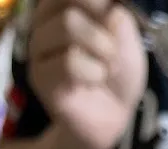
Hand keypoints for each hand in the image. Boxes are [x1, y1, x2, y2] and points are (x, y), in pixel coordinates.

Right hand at [28, 0, 146, 148]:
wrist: (113, 117)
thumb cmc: (117, 73)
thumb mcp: (128, 38)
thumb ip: (118, 16)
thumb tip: (111, 7)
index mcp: (64, 4)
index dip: (98, 1)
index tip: (115, 15)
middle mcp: (46, 20)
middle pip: (71, 0)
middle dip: (103, 24)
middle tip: (113, 49)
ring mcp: (39, 47)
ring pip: (68, 24)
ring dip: (101, 48)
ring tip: (107, 67)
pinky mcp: (40, 76)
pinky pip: (68, 61)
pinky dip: (93, 71)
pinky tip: (95, 80)